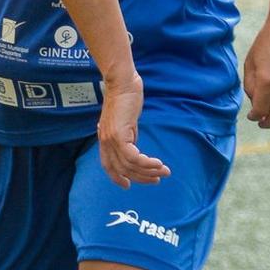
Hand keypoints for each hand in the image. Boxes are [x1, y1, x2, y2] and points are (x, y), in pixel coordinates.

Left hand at [96, 69, 169, 189]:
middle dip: (141, 178)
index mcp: (105, 140)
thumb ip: (128, 137)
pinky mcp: (119, 135)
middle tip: (157, 180)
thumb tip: (135, 148)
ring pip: (129, 165)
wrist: (122, 84)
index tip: (128, 185)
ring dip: (149, 171)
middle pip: (122, 169)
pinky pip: (133, 157)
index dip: (117, 178)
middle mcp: (105, 142)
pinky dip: (146, 163)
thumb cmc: (126, 100)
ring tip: (164, 172)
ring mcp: (110, 139)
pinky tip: (158, 163)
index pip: (108, 166)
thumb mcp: (126, 123)